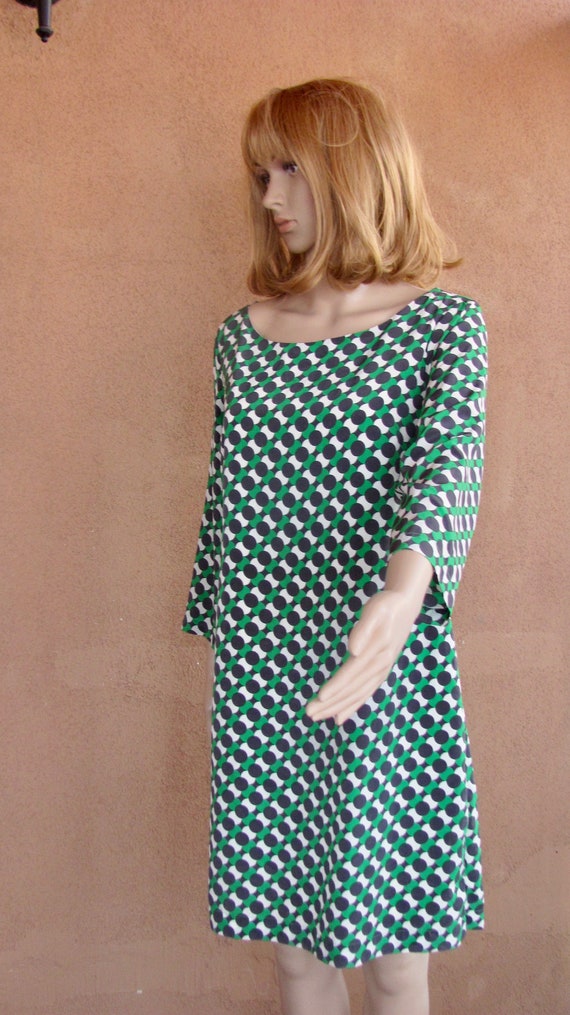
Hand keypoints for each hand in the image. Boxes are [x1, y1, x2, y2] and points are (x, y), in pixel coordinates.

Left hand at [305, 590, 417, 725]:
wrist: (405, 607)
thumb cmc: (386, 606)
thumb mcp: (375, 610)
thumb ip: (364, 629)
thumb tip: (353, 650)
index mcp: (377, 651)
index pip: (352, 673)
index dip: (336, 686)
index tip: (320, 697)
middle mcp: (380, 666)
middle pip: (352, 689)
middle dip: (331, 703)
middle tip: (309, 713)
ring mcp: (381, 671)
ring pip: (357, 695)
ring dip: (337, 708)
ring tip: (318, 717)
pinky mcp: (380, 673)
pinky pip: (365, 694)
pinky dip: (352, 707)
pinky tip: (339, 717)